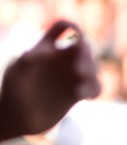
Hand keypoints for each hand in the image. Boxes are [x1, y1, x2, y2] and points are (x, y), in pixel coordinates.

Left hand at [0, 22, 100, 140]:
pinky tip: (84, 98)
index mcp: (46, 48)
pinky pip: (95, 87)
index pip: (63, 27)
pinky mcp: (77, 94)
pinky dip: (94, 90)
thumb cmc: (12, 91)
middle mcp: (61, 60)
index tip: (75, 37)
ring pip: (94, 67)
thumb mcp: (16, 72)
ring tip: (78, 90)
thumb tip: (51, 51)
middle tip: (77, 70)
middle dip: (86, 56)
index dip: (72, 27)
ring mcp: (70, 77)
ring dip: (91, 74)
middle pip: (85, 47)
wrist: (16, 117)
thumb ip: (30, 59)